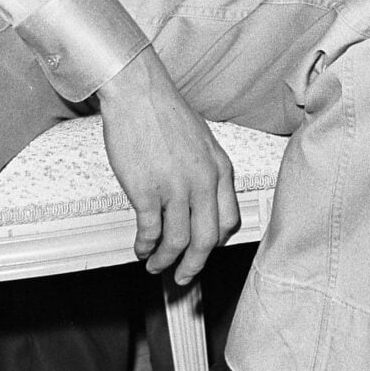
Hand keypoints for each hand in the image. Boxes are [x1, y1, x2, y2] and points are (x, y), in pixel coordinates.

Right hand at [96, 48, 238, 282]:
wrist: (140, 94)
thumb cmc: (166, 113)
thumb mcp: (202, 141)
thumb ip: (207, 172)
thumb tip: (202, 202)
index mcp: (219, 168)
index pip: (229, 220)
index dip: (216, 244)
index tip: (204, 253)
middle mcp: (202, 181)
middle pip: (206, 240)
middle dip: (193, 266)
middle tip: (183, 277)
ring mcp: (175, 187)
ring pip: (177, 242)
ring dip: (165, 261)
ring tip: (154, 264)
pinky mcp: (146, 191)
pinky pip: (150, 231)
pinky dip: (144, 246)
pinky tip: (140, 247)